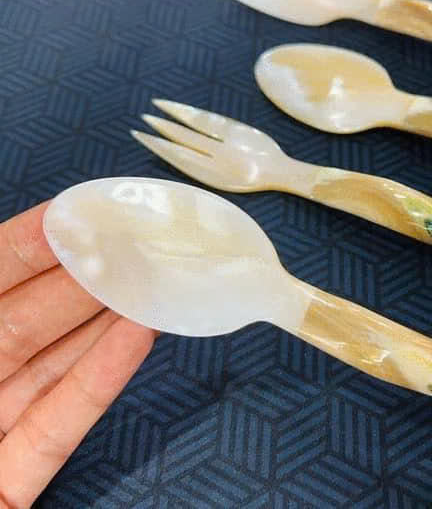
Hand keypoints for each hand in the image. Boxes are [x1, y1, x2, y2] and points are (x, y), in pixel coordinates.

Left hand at [0, 202, 155, 507]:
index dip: (22, 245)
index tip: (75, 216)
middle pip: (19, 318)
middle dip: (79, 278)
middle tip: (136, 243)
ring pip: (46, 364)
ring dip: (101, 321)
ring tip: (151, 280)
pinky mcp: (8, 484)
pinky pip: (56, 424)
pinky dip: (100, 381)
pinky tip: (137, 337)